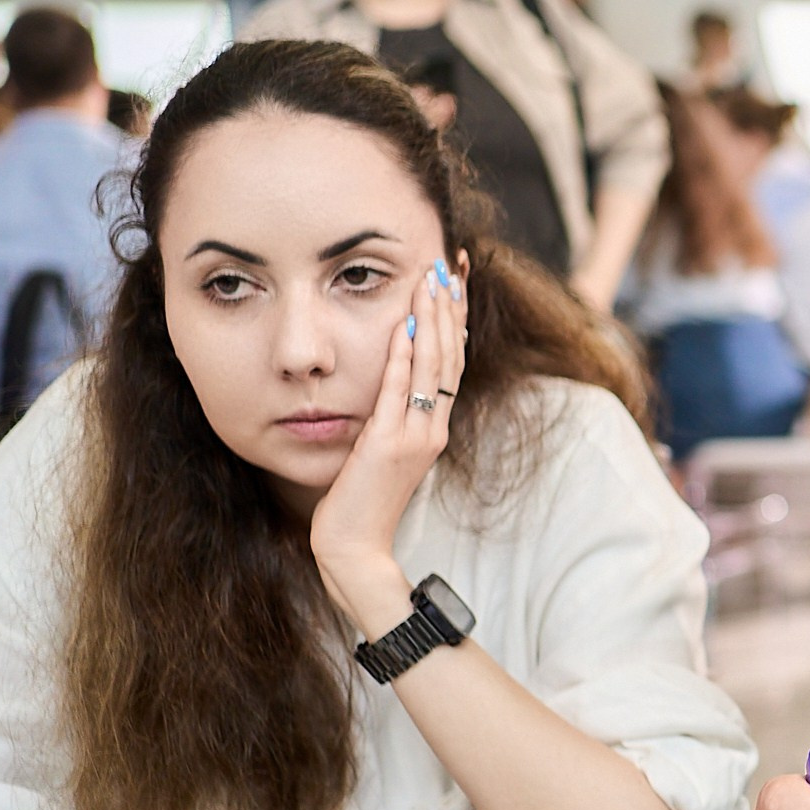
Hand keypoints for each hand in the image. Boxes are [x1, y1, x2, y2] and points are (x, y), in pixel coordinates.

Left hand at [309, 256, 468, 619]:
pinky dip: (403, 355)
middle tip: (450, 264)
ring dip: (432, 320)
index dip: (455, 320)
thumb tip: (384, 381)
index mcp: (433, 428)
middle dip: (450, 307)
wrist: (354, 546)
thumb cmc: (359, 503)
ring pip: (432, 367)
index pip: (451, 363)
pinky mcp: (391, 444)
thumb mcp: (379, 452)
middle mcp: (432, 428)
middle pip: (450, 356)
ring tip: (432, 280)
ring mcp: (416, 436)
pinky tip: (404, 325)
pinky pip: (399, 390)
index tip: (454, 281)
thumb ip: (388, 418)